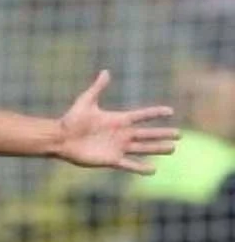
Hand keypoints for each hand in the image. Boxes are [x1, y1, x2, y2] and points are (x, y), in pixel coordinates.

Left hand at [57, 71, 178, 174]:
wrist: (61, 138)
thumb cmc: (72, 120)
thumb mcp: (86, 101)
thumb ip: (97, 88)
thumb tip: (106, 72)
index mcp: (118, 119)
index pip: (141, 115)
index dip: (155, 113)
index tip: (170, 111)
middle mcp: (121, 134)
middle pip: (147, 134)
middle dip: (163, 134)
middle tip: (179, 134)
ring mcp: (118, 147)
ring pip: (143, 149)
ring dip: (157, 149)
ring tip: (172, 148)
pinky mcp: (111, 160)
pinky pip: (129, 165)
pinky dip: (141, 168)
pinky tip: (153, 170)